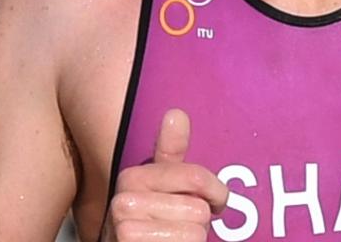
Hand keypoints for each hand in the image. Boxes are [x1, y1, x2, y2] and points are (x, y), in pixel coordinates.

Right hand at [103, 108, 228, 241]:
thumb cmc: (151, 220)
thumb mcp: (160, 184)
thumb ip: (169, 150)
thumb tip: (175, 112)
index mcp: (133, 177)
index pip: (197, 178)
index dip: (216, 193)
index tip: (215, 201)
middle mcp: (124, 201)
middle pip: (199, 209)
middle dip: (198, 221)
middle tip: (181, 226)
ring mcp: (125, 229)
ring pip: (195, 231)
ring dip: (192, 239)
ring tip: (173, 239)